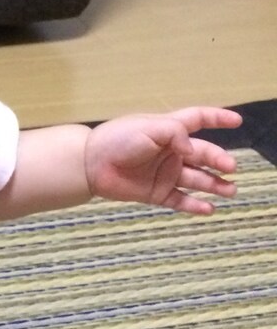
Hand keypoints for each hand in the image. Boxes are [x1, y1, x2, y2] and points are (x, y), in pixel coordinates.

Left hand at [84, 108, 241, 214]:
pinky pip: (180, 200)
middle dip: (219, 160)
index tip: (237, 121)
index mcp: (169, 130)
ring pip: (197, 179)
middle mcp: (171, 152)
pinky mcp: (157, 193)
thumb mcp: (149, 128)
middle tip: (231, 168)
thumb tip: (191, 150)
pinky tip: (210, 209)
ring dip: (215, 185)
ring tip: (231, 191)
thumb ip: (175, 134)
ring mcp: (165, 173)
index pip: (199, 119)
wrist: (91, 164)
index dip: (218, 118)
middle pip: (203, 154)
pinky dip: (195, 205)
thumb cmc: (118, 140)